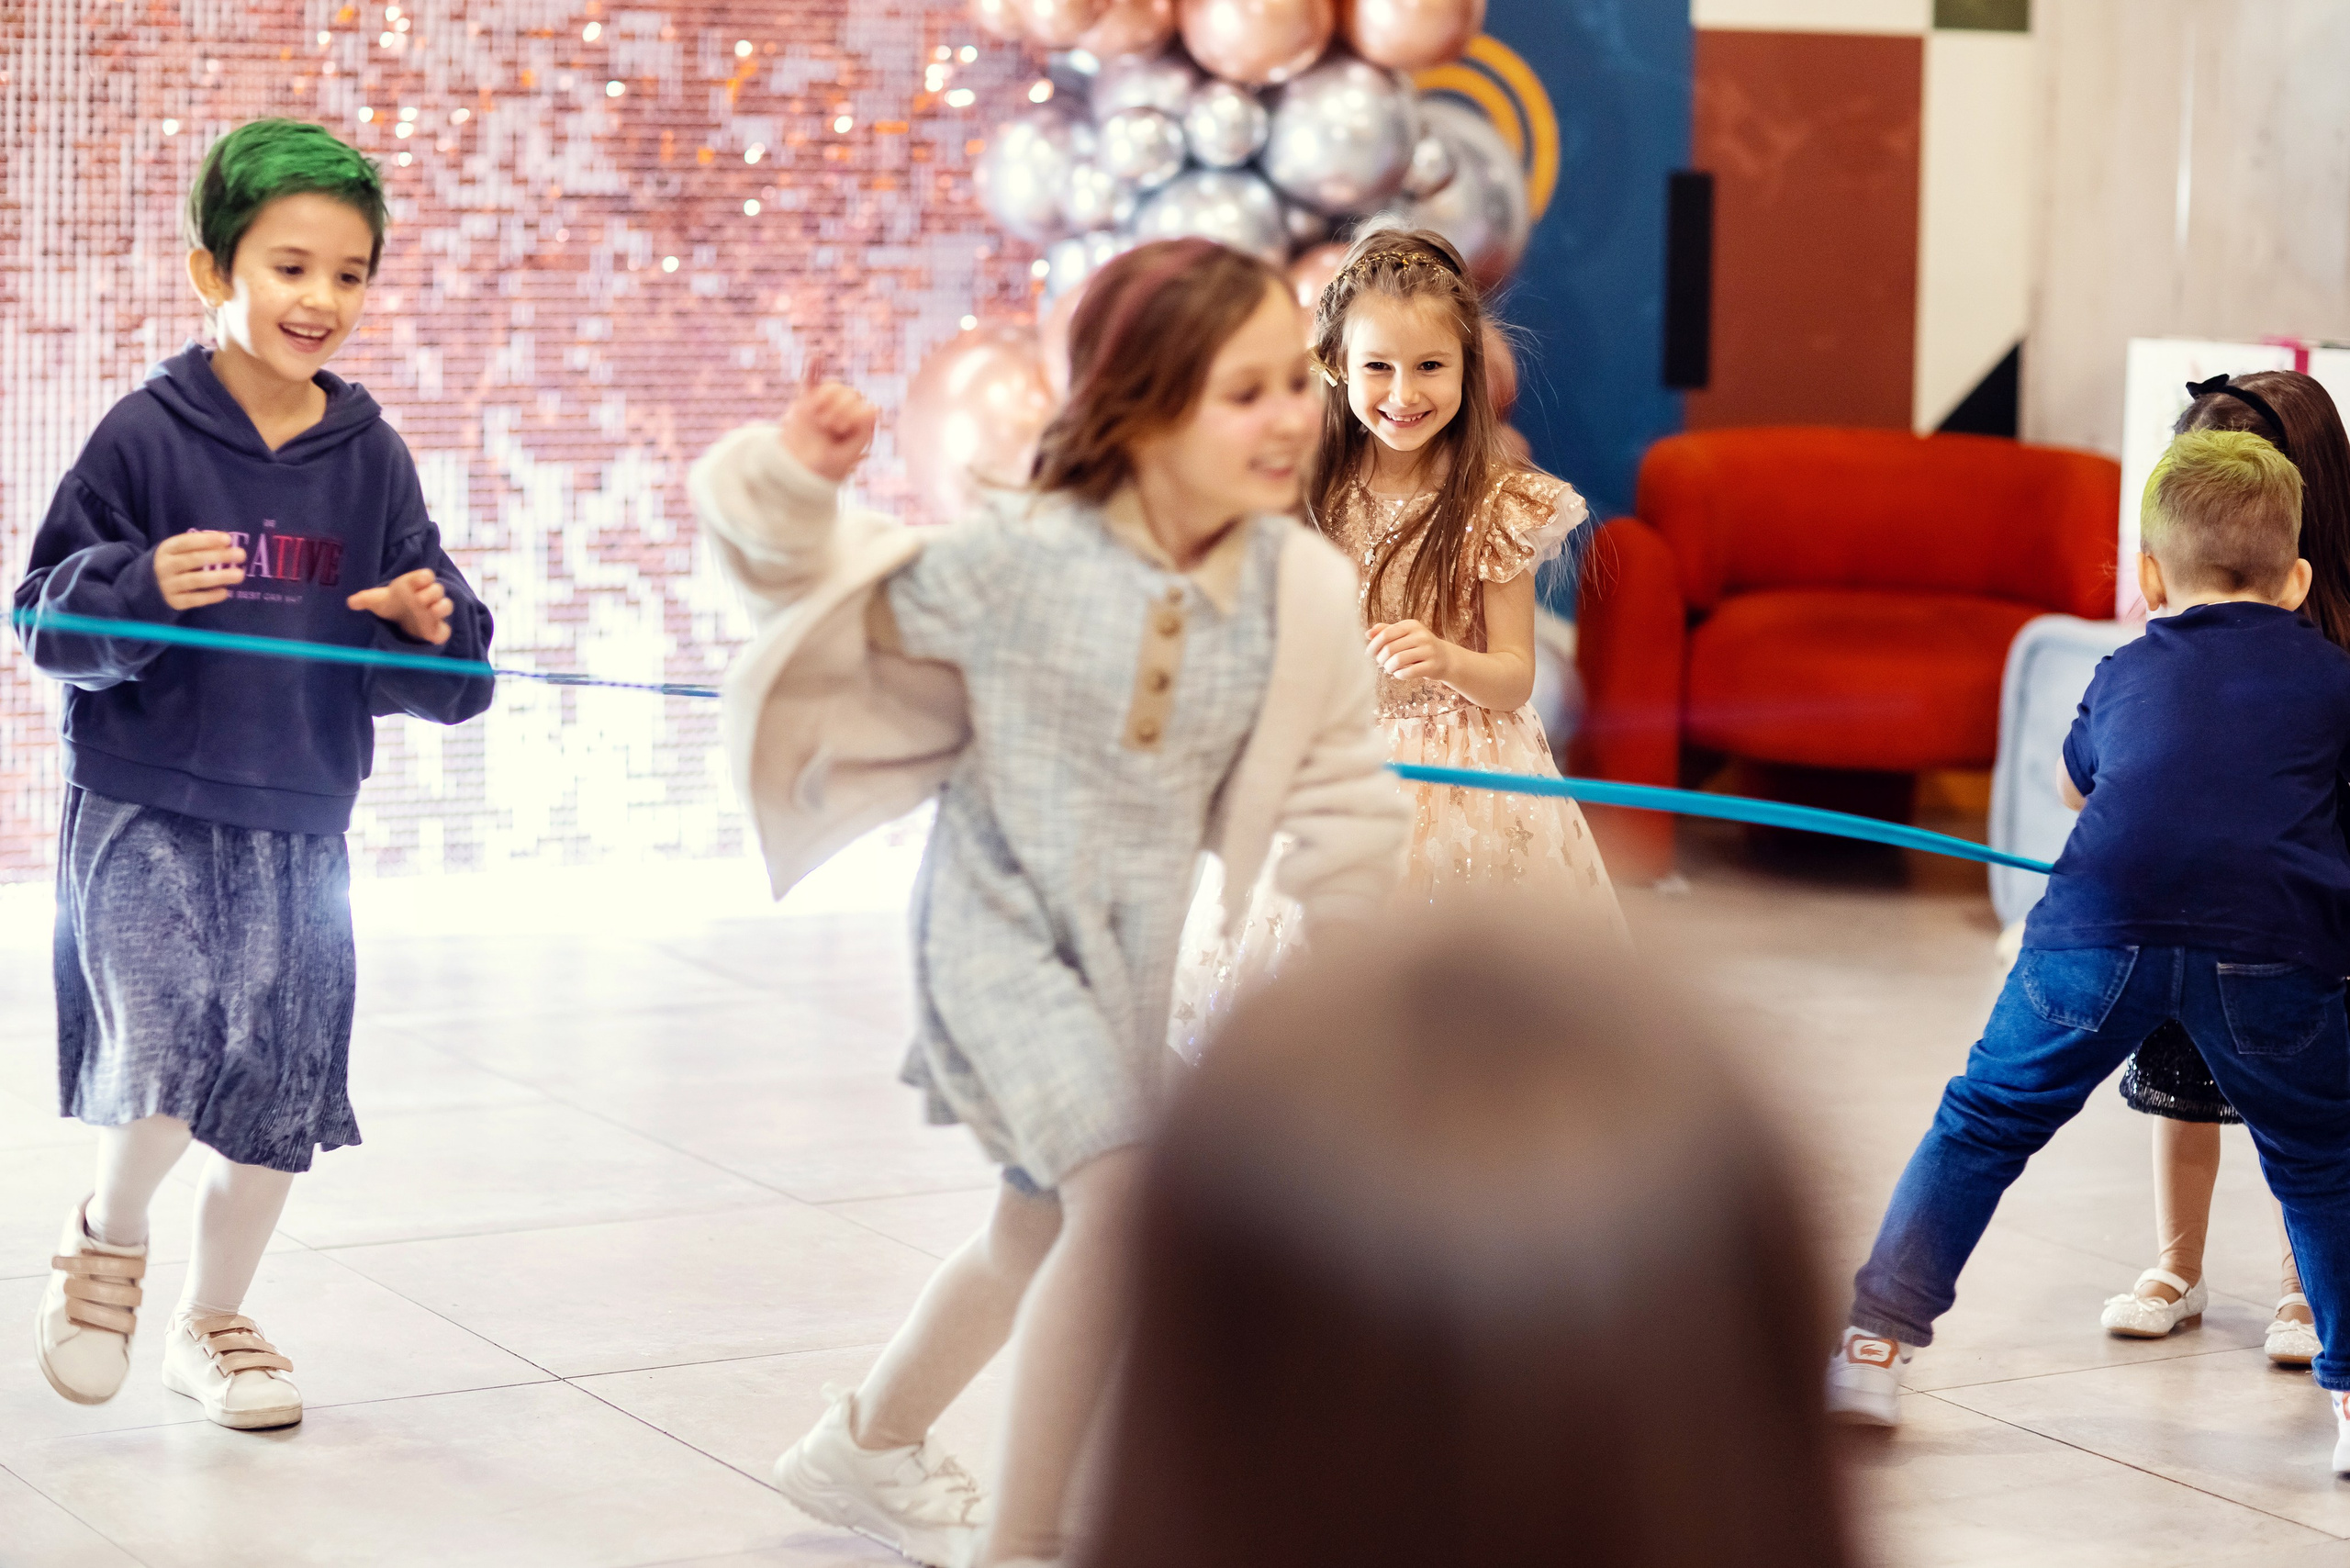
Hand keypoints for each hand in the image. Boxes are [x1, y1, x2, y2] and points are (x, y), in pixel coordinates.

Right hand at [153, 530, 246, 610]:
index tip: (228, 539)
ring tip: (239, 575)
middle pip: (193, 560)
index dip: (207, 540)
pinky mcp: (173, 601)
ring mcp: (167, 585)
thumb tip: (226, 544)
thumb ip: (199, 546)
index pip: (186, 542)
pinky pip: (194, 599)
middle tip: (241, 555)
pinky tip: (225, 592)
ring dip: (219, 576)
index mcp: (167, 549)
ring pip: (196, 580)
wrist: (150, 586)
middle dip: (218, 556)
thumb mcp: (179, 551)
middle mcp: (164, 566)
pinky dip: (210, 596)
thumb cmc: (175, 563)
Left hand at [347, 568, 453, 644]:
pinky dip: (441, 633)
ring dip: (441, 607)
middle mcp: (428, 596)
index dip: (423, 577)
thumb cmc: (391, 603)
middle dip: (431, 593)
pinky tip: (432, 637)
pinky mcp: (437, 627)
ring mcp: (434, 612)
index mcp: (415, 585)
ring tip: (432, 611)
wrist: (399, 618)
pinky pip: (444, 630)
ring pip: (446, 606)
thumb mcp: (377, 600)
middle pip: (437, 589)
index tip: (421, 579)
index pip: (425, 576)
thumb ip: (366, 599)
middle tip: (419, 600)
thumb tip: (351, 602)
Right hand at [779, 362, 878, 483]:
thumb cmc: (826, 466)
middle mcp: (845, 410)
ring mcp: (826, 404)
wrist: (798, 468)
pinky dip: (813, 369)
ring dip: (826, 399)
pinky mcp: (807, 400)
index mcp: (858, 423)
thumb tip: (875, 407)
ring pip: (832, 386)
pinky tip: (816, 357)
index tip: (840, 428)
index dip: (852, 413)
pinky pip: (812, 380)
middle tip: (828, 426)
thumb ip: (862, 434)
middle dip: (840, 408)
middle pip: (850, 393)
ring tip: (819, 419)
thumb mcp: (847, 455)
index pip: (863, 406)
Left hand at [1366, 619, 1454, 684]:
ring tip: (1390, 668)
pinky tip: (1399, 674)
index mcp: (1411, 625)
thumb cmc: (1418, 646)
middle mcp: (1421, 635)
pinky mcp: (1432, 666)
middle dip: (1381, 659)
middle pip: (1390, 648)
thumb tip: (1367, 634)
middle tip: (1382, 663)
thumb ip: (1386, 632)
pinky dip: (1399, 675)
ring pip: (1398, 660)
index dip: (1374, 646)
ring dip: (1388, 667)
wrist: (1444, 658)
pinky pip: (1409, 672)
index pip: (1385, 634)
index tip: (1370, 654)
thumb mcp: (1404, 635)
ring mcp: (1428, 650)